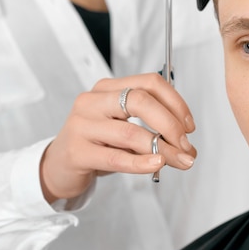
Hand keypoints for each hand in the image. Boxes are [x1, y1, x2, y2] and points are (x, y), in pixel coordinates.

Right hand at [39, 73, 196, 202]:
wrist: (59, 166)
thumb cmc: (96, 145)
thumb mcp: (124, 129)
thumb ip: (152, 131)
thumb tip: (187, 146)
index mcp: (108, 88)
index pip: (149, 83)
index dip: (175, 103)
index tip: (189, 126)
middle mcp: (94, 101)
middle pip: (140, 101)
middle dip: (170, 124)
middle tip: (185, 145)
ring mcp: (83, 125)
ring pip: (131, 132)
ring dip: (163, 149)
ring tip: (179, 161)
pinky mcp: (78, 151)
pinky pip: (116, 157)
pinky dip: (141, 162)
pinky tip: (156, 165)